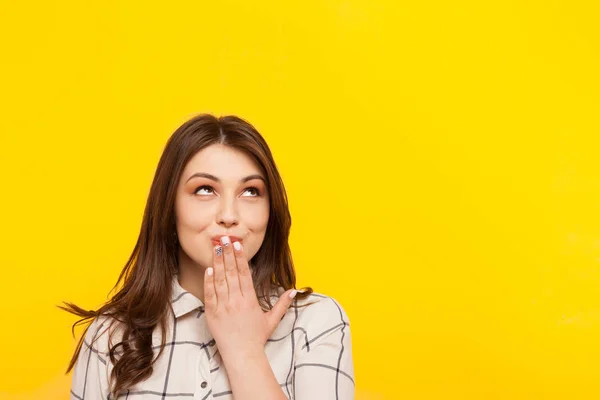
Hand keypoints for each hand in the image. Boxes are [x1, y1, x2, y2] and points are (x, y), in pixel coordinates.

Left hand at [204, 236, 296, 359]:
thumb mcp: (272, 320)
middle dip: (228, 254)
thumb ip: (282, 304)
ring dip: (217, 263)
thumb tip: (294, 291)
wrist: (242, 355)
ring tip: (216, 248)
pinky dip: (208, 281)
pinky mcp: (212, 314)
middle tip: (224, 238)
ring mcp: (223, 307)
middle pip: (231, 273)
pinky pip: (210, 294)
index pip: (244, 273)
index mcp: (250, 300)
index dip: (240, 257)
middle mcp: (236, 301)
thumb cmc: (257, 338)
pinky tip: (208, 269)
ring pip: (219, 280)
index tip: (238, 244)